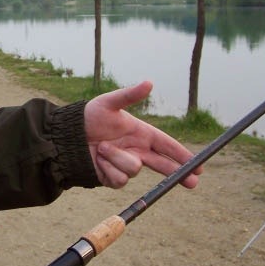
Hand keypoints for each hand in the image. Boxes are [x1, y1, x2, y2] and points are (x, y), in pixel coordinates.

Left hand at [84, 81, 201, 188]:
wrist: (67, 137)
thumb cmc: (87, 117)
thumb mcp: (109, 103)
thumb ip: (129, 95)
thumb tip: (149, 82)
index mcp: (140, 133)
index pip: (166, 145)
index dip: (182, 154)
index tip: (197, 164)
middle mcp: (136, 150)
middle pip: (163, 165)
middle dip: (178, 174)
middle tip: (193, 183)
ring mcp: (125, 165)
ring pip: (134, 169)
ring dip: (117, 158)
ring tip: (101, 147)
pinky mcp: (113, 178)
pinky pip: (119, 179)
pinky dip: (109, 168)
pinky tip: (99, 159)